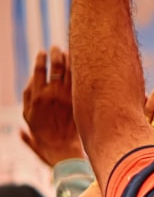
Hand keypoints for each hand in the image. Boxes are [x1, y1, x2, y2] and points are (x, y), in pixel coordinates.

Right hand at [21, 47, 83, 166]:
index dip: (41, 59)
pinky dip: (80, 72)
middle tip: (57, 48)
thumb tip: (31, 84)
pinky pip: (80, 82)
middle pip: (56, 67)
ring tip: (70, 53)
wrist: (63, 148)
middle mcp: (51, 94)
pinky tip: (82, 66)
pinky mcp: (79, 101)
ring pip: (70, 71)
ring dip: (70, 60)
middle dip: (56, 54)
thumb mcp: (28, 121)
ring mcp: (67, 97)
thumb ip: (27, 98)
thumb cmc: (44, 136)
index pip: (39, 71)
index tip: (43, 52)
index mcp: (37, 97)